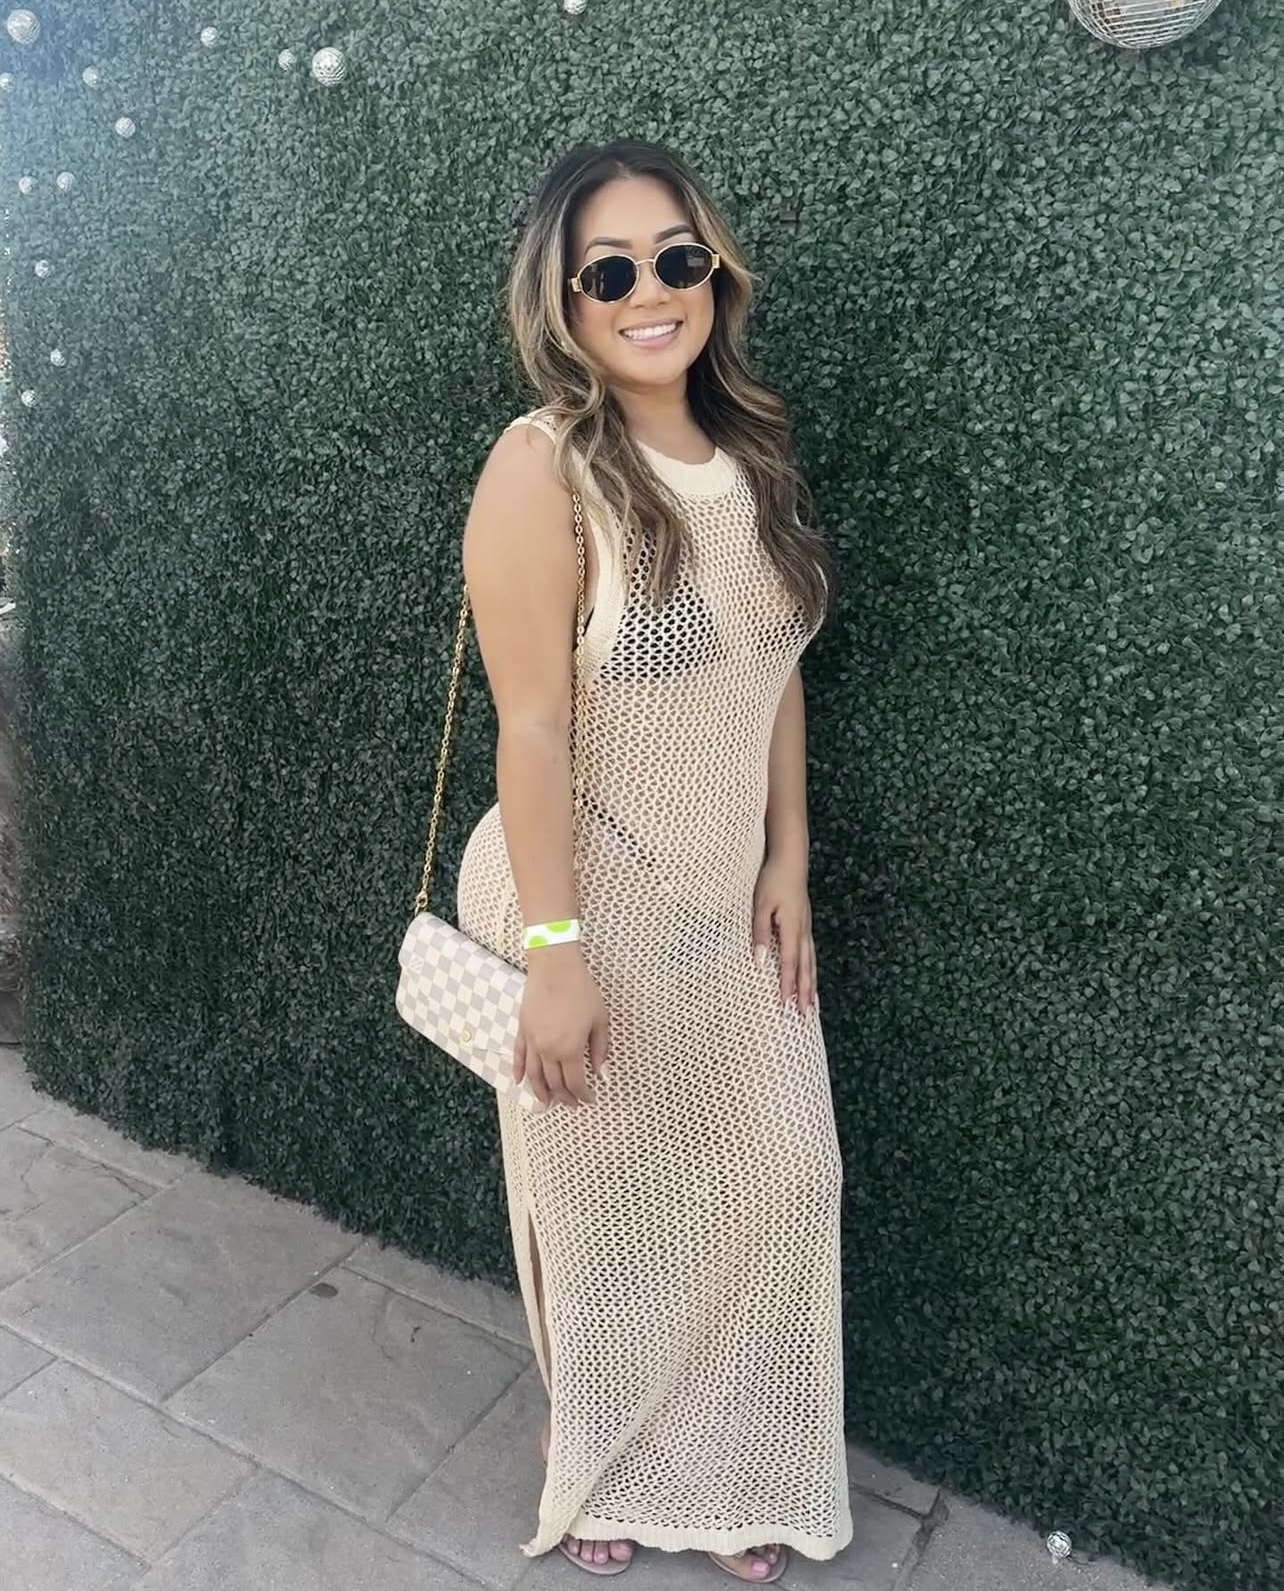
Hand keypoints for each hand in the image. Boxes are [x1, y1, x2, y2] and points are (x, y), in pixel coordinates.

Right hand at [514, 945, 609, 1109]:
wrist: (555, 966)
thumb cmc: (582, 990)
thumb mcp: (600, 1020)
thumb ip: (600, 1049)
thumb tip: (601, 1074)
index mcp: (570, 1050)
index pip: (575, 1083)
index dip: (583, 1095)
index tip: (590, 1099)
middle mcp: (548, 1050)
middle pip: (554, 1083)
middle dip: (564, 1097)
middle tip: (572, 1103)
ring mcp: (532, 1041)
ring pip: (534, 1075)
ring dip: (540, 1092)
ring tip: (547, 1102)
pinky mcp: (522, 1030)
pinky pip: (518, 1056)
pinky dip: (518, 1071)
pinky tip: (519, 1081)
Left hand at [753, 853, 816, 1014]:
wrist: (791, 859)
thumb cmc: (772, 880)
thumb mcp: (760, 906)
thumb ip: (760, 934)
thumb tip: (760, 961)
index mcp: (792, 928)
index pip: (789, 963)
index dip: (787, 985)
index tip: (786, 1005)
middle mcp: (803, 931)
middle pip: (806, 968)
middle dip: (805, 994)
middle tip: (806, 1016)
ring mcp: (807, 928)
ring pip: (811, 963)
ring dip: (812, 986)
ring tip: (814, 1006)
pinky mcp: (806, 924)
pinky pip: (810, 953)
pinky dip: (811, 970)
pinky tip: (811, 978)